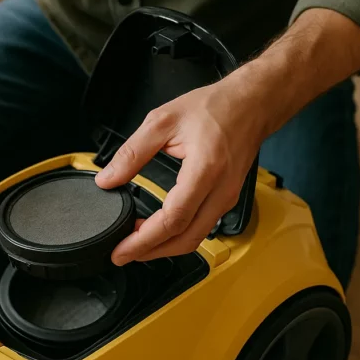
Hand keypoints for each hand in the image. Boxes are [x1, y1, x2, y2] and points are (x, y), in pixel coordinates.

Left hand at [95, 76, 266, 263]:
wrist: (252, 104)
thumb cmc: (213, 107)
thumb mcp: (162, 121)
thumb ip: (131, 153)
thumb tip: (107, 180)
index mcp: (204, 170)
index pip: (172, 219)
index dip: (144, 240)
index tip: (121, 249)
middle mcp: (220, 190)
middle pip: (185, 238)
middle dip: (151, 252)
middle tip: (122, 255)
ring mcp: (227, 198)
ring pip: (195, 238)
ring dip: (164, 248)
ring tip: (136, 246)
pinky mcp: (227, 199)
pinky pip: (202, 228)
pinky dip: (178, 236)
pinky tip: (158, 231)